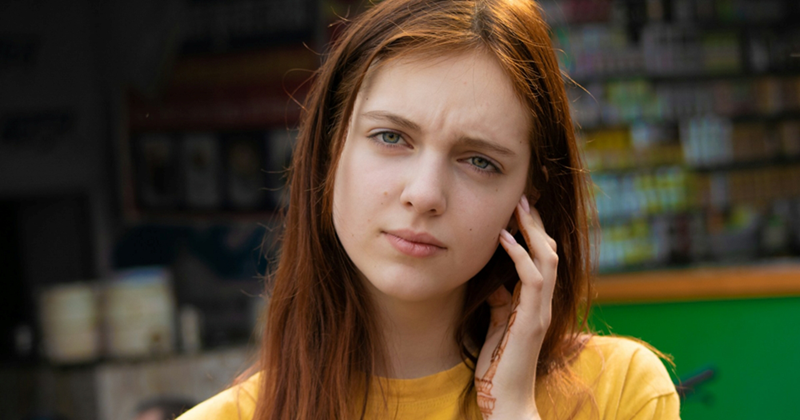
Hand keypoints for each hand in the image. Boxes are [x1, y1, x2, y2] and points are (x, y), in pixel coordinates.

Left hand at [474, 195, 557, 418]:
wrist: (505, 398)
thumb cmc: (498, 364)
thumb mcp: (497, 323)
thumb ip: (500, 300)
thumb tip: (495, 278)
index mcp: (536, 302)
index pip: (543, 259)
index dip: (534, 233)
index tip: (520, 210)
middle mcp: (544, 303)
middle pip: (550, 252)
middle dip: (537, 224)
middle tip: (523, 198)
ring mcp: (540, 311)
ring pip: (547, 260)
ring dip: (532, 232)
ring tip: (519, 208)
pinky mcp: (532, 320)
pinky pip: (531, 279)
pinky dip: (518, 255)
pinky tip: (503, 238)